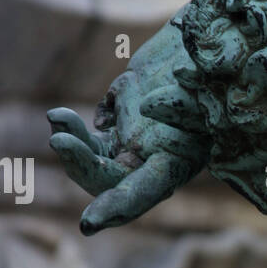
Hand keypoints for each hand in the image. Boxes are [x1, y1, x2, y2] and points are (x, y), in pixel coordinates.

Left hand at [48, 23, 208, 234]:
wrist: (198, 45)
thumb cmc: (209, 63)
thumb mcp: (200, 79)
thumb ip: (178, 99)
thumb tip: (144, 106)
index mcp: (180, 159)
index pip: (146, 191)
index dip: (118, 207)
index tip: (87, 222)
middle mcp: (156, 163)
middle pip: (112, 183)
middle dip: (83, 167)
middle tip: (59, 141)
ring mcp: (135, 149)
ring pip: (94, 166)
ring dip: (72, 148)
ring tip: (58, 118)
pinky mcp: (119, 132)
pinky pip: (87, 144)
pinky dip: (71, 131)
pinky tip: (57, 116)